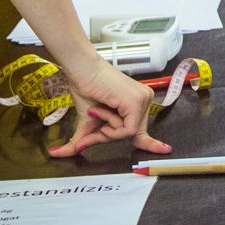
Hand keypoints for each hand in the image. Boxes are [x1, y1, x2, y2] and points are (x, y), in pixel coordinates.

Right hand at [48, 58, 170, 157]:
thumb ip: (85, 139)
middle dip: (108, 134)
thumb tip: (59, 154)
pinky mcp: (136, 101)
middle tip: (95, 117)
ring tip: (97, 109)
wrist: (81, 70)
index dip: (152, 144)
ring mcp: (143, 99)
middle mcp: (144, 100)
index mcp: (137, 103)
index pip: (144, 131)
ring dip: (106, 127)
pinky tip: (101, 110)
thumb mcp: (88, 121)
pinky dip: (110, 126)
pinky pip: (127, 130)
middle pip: (131, 135)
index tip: (165, 150)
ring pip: (128, 134)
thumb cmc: (85, 88)